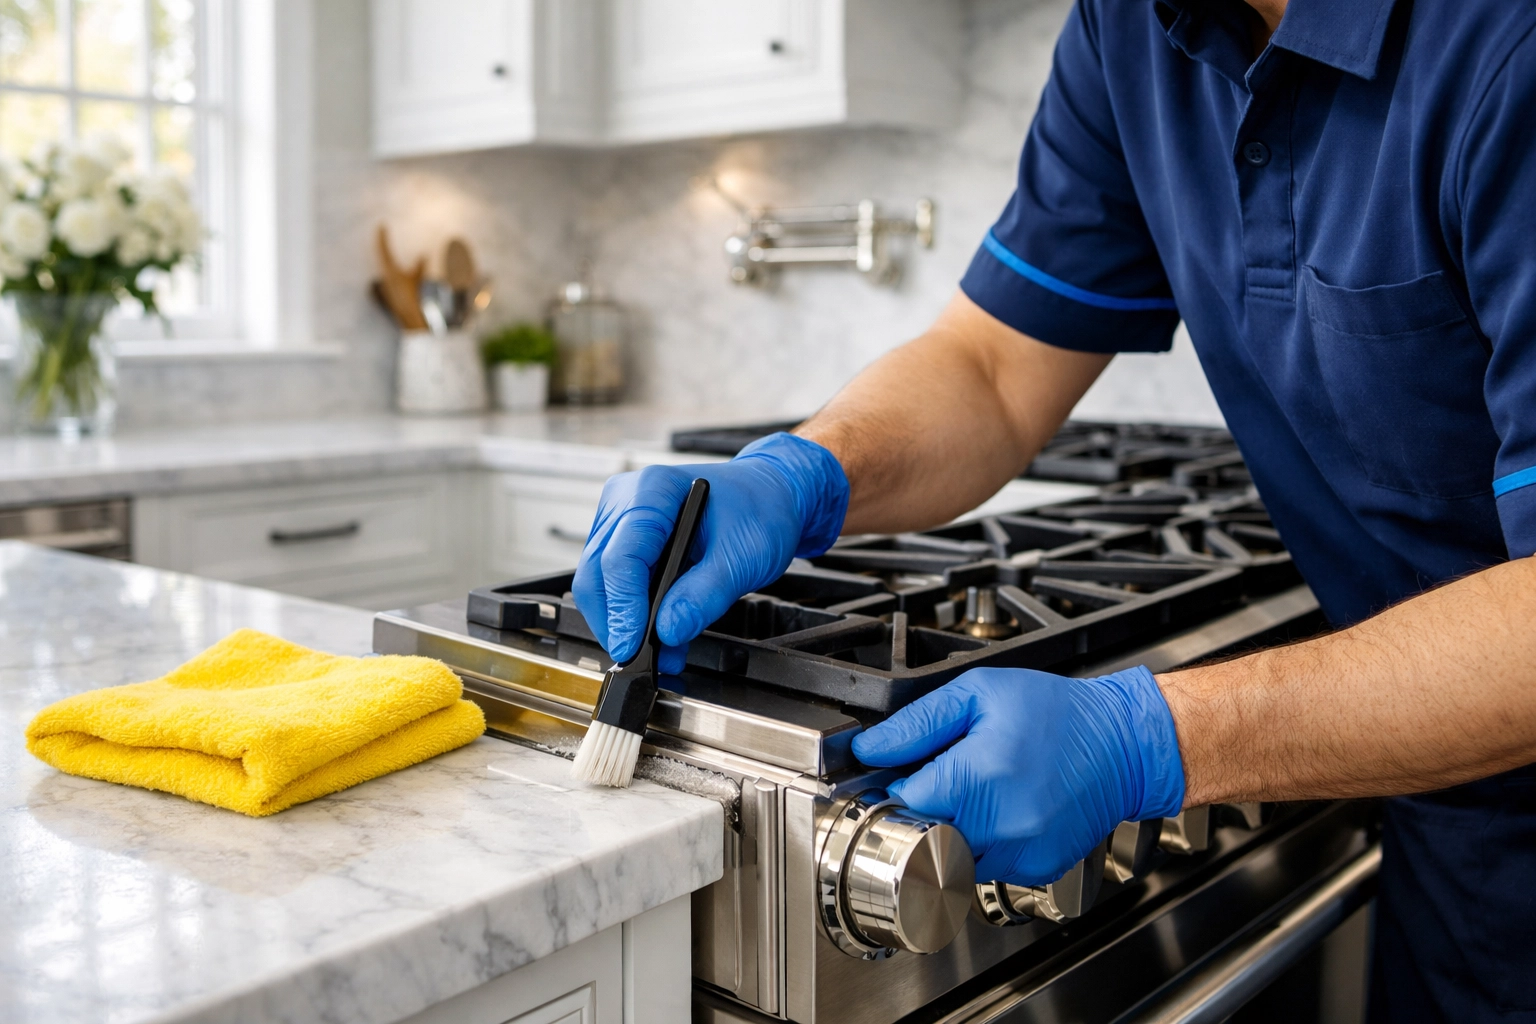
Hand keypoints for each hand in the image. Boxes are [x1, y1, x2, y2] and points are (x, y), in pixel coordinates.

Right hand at [572, 433, 848, 674]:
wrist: (769, 497)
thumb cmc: (759, 510)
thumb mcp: (742, 556)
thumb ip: (704, 594)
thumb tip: (668, 629)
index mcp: (653, 491)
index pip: (621, 558)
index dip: (624, 609)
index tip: (632, 647)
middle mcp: (626, 501)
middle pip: (598, 574)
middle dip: (616, 623)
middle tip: (642, 661)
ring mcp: (620, 520)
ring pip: (600, 584)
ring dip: (624, 624)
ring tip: (659, 654)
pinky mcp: (624, 541)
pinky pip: (615, 584)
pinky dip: (633, 615)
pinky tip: (658, 637)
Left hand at [851, 665, 1184, 885]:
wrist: (1123, 744)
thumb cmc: (1056, 712)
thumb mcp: (979, 693)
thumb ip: (917, 724)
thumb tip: (870, 749)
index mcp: (982, 774)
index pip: (904, 802)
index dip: (896, 787)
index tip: (904, 773)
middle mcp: (1003, 823)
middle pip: (923, 836)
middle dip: (919, 812)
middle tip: (937, 784)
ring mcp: (1022, 852)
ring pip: (950, 858)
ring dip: (948, 831)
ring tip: (976, 794)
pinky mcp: (1037, 869)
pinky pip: (985, 867)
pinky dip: (981, 844)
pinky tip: (1001, 811)